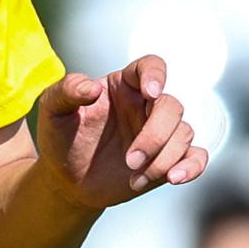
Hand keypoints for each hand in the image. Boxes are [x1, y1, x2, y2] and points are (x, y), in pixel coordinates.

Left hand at [34, 59, 206, 214]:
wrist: (66, 180)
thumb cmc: (60, 138)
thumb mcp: (52, 110)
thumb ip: (67, 91)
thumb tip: (91, 88)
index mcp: (125, 86)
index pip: (151, 66)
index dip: (156, 75)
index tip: (151, 92)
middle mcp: (147, 106)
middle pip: (172, 107)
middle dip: (154, 136)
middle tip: (128, 161)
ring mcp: (160, 133)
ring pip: (183, 134)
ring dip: (163, 159)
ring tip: (134, 179)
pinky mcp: (167, 159)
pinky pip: (196, 157)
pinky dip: (192, 166)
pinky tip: (174, 178)